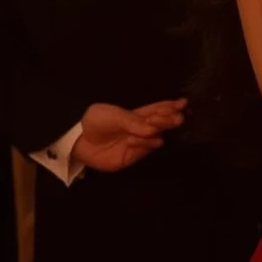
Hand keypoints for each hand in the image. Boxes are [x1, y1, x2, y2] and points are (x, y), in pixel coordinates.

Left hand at [72, 98, 186, 171]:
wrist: (77, 140)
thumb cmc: (95, 121)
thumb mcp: (113, 115)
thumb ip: (133, 121)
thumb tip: (153, 129)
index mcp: (135, 115)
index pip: (156, 110)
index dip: (169, 107)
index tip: (183, 103)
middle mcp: (139, 129)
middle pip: (160, 124)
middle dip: (169, 120)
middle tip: (177, 118)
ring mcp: (137, 144)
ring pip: (155, 138)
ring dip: (155, 132)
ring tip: (150, 128)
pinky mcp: (131, 157)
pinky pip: (144, 151)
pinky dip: (142, 144)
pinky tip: (134, 140)